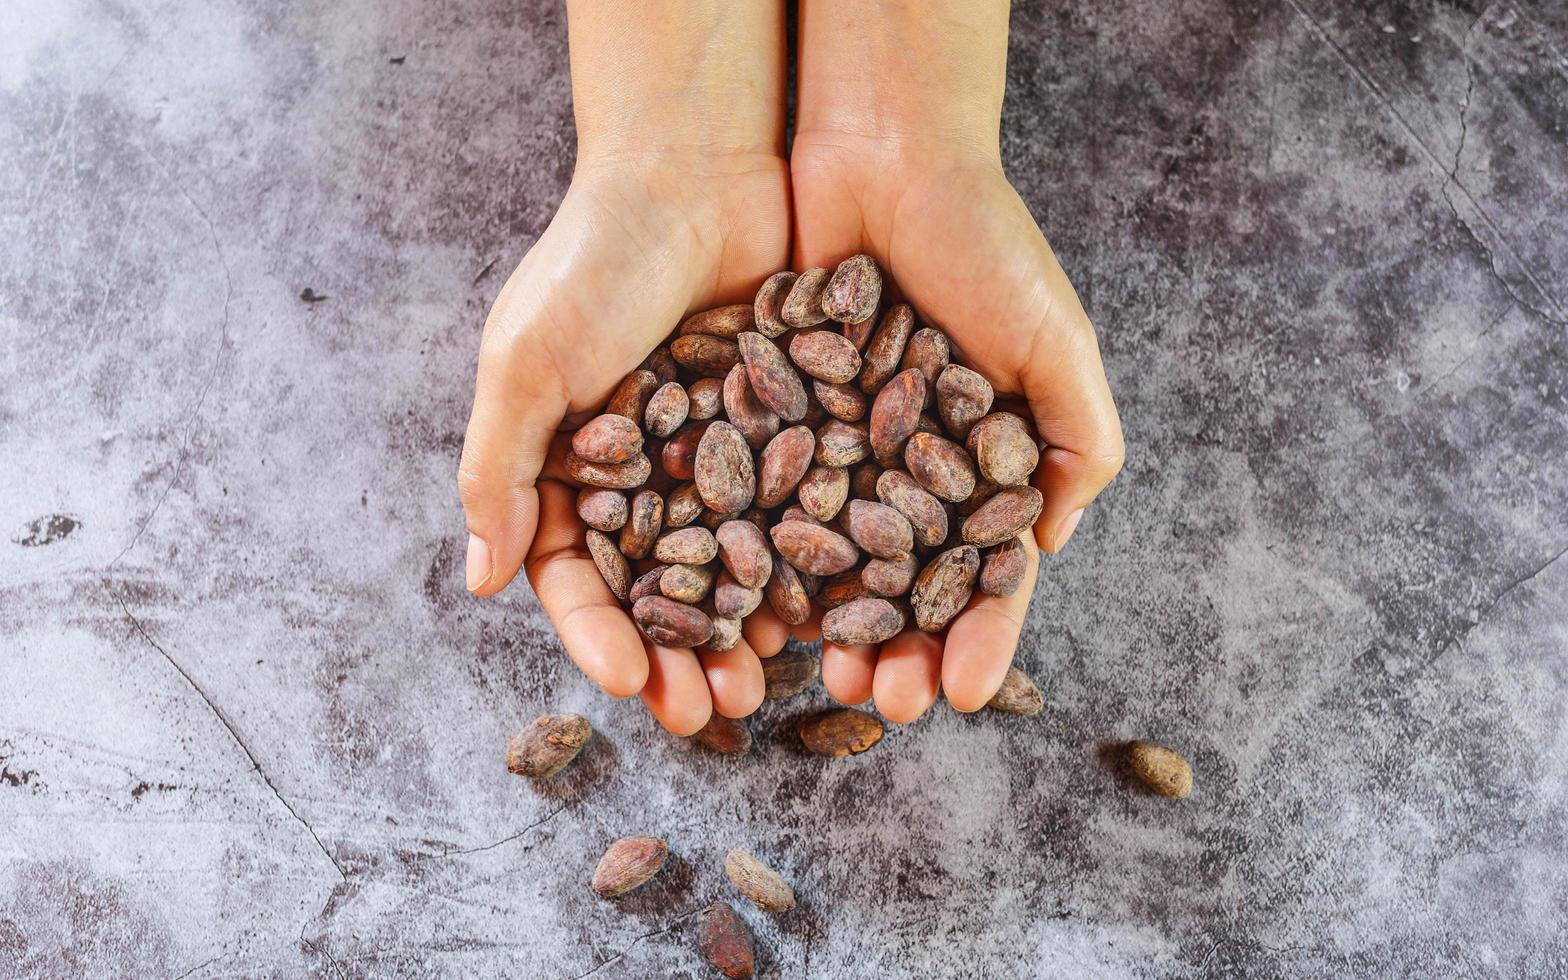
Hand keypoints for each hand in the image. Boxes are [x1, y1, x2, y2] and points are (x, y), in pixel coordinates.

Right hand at [460, 1, 789, 735]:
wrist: (693, 171)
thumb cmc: (593, 263)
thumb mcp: (528, 362)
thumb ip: (501, 468)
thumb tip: (478, 582)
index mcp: (571, 472)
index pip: (578, 578)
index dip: (601, 636)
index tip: (633, 685)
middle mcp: (645, 478)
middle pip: (661, 592)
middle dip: (679, 656)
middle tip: (708, 714)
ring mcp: (717, 460)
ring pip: (732, 568)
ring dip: (744, 632)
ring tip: (764, 686)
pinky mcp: (785, 433)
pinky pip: (796, 513)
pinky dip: (806, 565)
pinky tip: (825, 614)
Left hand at [789, 133, 1124, 722]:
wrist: (881, 150)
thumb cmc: (985, 243)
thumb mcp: (1054, 342)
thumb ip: (1074, 443)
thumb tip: (1051, 547)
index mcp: (980, 464)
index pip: (983, 572)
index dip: (979, 635)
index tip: (965, 695)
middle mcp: (907, 468)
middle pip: (902, 583)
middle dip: (896, 649)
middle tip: (878, 703)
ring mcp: (837, 447)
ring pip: (828, 556)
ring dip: (825, 622)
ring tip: (812, 677)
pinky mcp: (771, 417)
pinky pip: (761, 496)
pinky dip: (758, 552)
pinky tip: (750, 604)